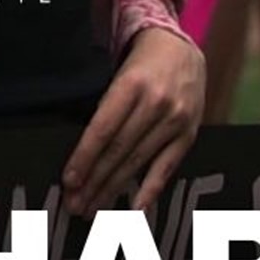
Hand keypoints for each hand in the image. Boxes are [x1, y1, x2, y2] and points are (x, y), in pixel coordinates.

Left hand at [61, 26, 204, 215]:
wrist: (181, 49)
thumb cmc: (141, 65)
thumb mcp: (119, 74)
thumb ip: (105, 107)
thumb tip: (81, 151)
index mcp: (132, 84)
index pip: (104, 128)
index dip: (85, 157)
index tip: (69, 181)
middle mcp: (157, 103)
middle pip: (119, 150)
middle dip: (95, 181)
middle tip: (75, 206)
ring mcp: (176, 120)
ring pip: (138, 161)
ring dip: (114, 189)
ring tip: (94, 209)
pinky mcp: (190, 133)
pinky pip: (167, 166)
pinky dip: (151, 190)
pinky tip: (135, 210)